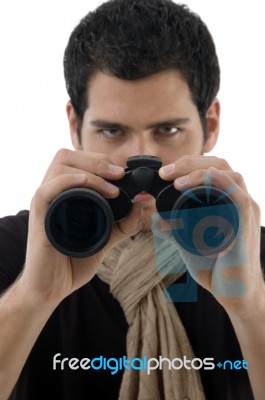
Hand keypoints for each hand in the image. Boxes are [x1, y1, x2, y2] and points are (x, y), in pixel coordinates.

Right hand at [21, 149, 141, 305]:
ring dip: (90, 171)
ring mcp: (45, 203)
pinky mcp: (40, 217)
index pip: (79, 160)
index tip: (123, 174)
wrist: (52, 287)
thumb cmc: (74, 260)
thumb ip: (124, 222)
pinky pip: (48, 189)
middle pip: (68, 156)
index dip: (102, 161)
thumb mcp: (106, 237)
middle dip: (97, 161)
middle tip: (119, 175)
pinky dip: (68, 182)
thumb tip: (142, 203)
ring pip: (60, 166)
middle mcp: (53, 193)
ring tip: (112, 188)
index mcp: (66, 194)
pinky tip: (85, 184)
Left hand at [159, 155, 264, 317]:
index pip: (212, 170)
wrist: (232, 292)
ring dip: (199, 172)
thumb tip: (156, 216)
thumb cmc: (214, 266)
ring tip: (175, 180)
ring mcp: (244, 210)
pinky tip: (197, 182)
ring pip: (229, 174)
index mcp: (227, 202)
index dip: (188, 165)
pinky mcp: (245, 222)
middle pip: (220, 165)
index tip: (164, 173)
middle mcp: (238, 201)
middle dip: (190, 163)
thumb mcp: (188, 241)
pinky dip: (217, 183)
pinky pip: (236, 194)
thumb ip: (175, 227)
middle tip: (165, 172)